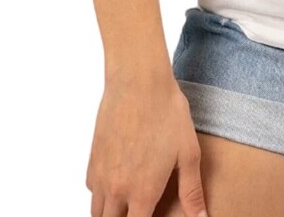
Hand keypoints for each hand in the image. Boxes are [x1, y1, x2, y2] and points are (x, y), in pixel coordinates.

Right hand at [86, 73, 208, 216]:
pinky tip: (116, 182)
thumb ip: (192, 192)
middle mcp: (116, 188)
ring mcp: (101, 174)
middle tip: (140, 209)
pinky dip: (101, 194)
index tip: (153, 215)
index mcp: (142, 192)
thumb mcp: (188, 153)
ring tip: (127, 205)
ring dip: (111, 213)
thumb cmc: (167, 113)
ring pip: (97, 212)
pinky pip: (92, 189)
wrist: (138, 81)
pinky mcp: (92, 157)